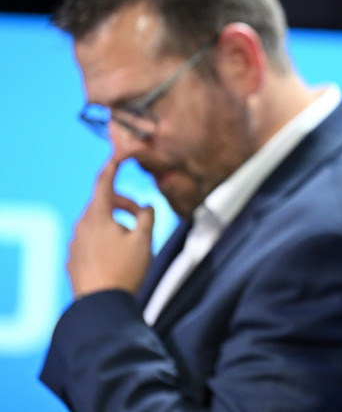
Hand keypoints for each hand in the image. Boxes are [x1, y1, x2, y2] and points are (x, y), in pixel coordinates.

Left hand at [68, 157, 154, 298]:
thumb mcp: (144, 239)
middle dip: (125, 205)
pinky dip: (107, 240)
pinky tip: (120, 258)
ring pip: (98, 223)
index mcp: (98, 216)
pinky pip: (92, 241)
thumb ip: (147, 217)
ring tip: (134, 243)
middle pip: (104, 204)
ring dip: (117, 224)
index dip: (113, 166)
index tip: (118, 156)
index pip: (104, 182)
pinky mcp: (75, 259)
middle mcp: (82, 226)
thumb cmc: (125, 269)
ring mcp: (76, 243)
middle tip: (144, 217)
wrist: (102, 305)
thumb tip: (147, 207)